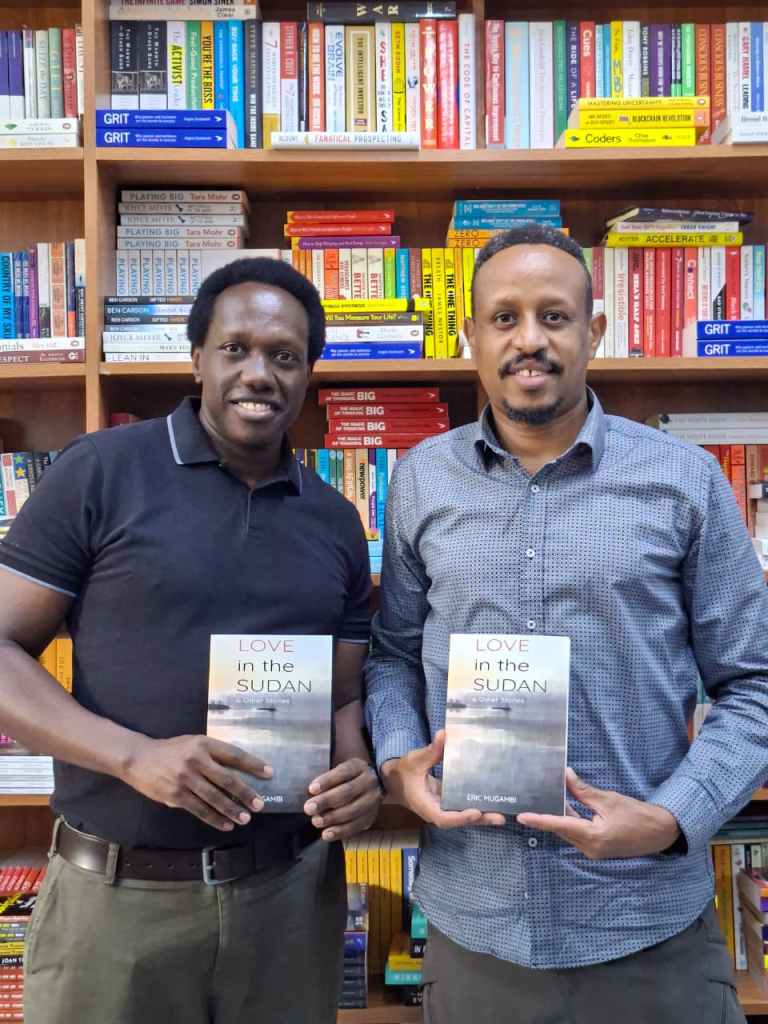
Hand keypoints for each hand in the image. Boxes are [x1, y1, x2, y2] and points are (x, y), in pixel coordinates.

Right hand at [124, 734, 272, 831]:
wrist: (139, 758)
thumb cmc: (171, 750)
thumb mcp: (193, 743)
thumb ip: (213, 754)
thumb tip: (240, 770)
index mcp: (203, 744)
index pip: (234, 755)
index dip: (253, 764)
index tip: (269, 773)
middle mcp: (196, 760)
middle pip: (227, 779)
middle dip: (245, 793)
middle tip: (260, 804)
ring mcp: (185, 779)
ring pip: (214, 798)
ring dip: (232, 810)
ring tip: (246, 818)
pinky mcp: (175, 796)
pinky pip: (199, 810)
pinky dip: (215, 819)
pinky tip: (226, 825)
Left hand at [303, 757, 382, 841]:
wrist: (370, 787)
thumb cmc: (347, 779)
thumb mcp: (340, 771)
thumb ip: (327, 780)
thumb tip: (311, 792)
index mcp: (358, 767)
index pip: (343, 772)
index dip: (326, 781)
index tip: (311, 789)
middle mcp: (368, 782)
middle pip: (347, 792)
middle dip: (326, 801)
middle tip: (309, 808)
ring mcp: (372, 801)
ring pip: (352, 811)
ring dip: (332, 818)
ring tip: (316, 821)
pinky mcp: (370, 817)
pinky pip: (355, 826)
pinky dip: (340, 832)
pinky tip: (327, 834)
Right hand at [380, 730, 505, 829]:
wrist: (395, 780)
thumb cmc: (403, 772)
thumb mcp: (414, 760)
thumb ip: (430, 750)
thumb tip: (444, 734)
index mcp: (426, 805)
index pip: (443, 818)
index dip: (460, 817)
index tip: (475, 812)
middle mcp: (437, 810)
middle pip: (459, 820)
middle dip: (479, 820)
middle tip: (500, 817)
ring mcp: (443, 807)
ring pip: (463, 816)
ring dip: (482, 816)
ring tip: (503, 814)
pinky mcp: (447, 802)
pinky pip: (462, 807)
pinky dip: (476, 806)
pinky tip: (493, 802)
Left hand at [516, 767, 680, 858]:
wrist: (660, 832)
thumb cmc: (636, 814)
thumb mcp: (608, 799)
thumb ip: (583, 790)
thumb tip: (564, 775)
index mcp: (593, 837)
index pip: (560, 825)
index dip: (539, 820)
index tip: (521, 816)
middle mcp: (590, 848)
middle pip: (561, 829)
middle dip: (548, 813)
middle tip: (531, 797)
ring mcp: (593, 851)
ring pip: (568, 831)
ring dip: (559, 815)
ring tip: (545, 797)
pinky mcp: (597, 848)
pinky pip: (577, 834)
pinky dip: (570, 820)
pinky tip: (564, 804)